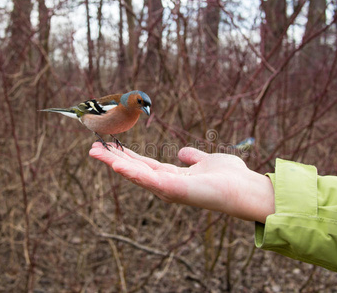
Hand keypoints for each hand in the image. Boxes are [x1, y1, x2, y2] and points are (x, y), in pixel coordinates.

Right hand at [89, 143, 274, 222]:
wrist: (243, 188)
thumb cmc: (229, 177)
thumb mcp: (205, 160)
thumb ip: (192, 157)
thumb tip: (182, 152)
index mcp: (172, 176)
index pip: (144, 165)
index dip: (127, 156)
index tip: (111, 146)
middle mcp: (166, 185)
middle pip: (134, 169)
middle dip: (114, 159)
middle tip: (93, 148)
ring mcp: (168, 189)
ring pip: (136, 174)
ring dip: (115, 163)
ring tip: (96, 152)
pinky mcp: (174, 190)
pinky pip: (149, 180)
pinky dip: (132, 173)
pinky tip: (117, 164)